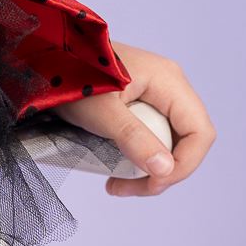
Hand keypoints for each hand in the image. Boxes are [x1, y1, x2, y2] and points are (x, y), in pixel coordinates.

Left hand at [53, 42, 215, 196]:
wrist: (46, 57)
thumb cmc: (71, 76)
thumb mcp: (101, 113)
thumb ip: (134, 139)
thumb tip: (165, 170)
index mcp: (169, 82)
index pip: (200, 133)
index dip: (184, 165)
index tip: (151, 183)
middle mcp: (169, 87)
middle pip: (187, 142)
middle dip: (163, 173)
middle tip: (126, 188)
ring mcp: (156, 96)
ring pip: (169, 144)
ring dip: (148, 170)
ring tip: (116, 184)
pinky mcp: (141, 105)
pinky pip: (152, 138)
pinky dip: (138, 159)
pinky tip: (115, 169)